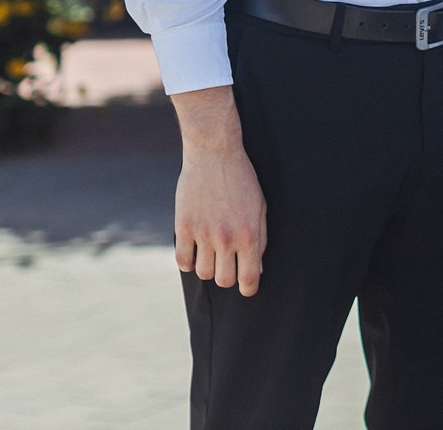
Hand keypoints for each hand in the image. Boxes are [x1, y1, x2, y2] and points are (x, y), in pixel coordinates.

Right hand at [171, 88, 266, 295]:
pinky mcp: (183, 227)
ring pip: (203, 273)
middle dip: (229, 276)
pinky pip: (182, 261)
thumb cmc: (242, 180)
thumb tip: (255, 269)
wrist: (214, 153)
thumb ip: (260, 239)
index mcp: (249, 234)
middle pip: (224, 280)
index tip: (247, 288)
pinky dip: (188, 261)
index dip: (249, 289)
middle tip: (229, 263)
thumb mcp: (260, 207)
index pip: (248, 278)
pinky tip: (195, 250)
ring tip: (212, 253)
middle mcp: (226, 237)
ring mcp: (203, 233)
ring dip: (208, 267)